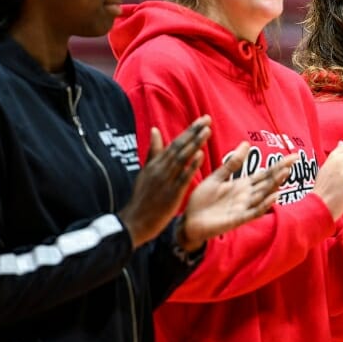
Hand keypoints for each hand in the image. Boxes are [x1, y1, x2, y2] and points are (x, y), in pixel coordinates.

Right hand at [118, 116, 210, 248]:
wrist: (134, 222)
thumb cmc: (142, 197)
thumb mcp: (145, 172)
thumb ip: (153, 151)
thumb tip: (155, 130)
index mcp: (155, 164)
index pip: (174, 143)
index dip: (189, 131)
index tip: (202, 120)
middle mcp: (160, 169)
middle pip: (179, 147)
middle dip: (194, 132)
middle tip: (207, 119)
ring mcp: (165, 181)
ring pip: (181, 159)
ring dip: (194, 144)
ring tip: (207, 131)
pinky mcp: (171, 194)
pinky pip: (182, 177)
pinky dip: (191, 166)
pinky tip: (200, 155)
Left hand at [177, 141, 293, 251]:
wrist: (189, 221)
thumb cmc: (202, 200)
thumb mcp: (217, 177)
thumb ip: (232, 164)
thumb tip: (246, 144)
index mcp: (242, 185)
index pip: (265, 173)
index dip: (279, 165)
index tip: (294, 156)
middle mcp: (247, 196)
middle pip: (268, 182)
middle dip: (281, 171)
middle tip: (295, 160)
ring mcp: (243, 207)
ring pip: (263, 195)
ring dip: (274, 184)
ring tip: (285, 173)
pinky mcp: (237, 219)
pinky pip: (253, 212)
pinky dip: (264, 205)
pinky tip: (273, 196)